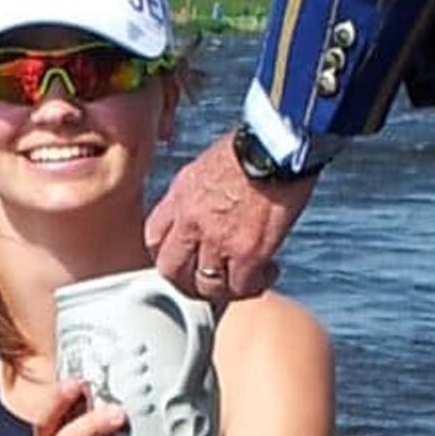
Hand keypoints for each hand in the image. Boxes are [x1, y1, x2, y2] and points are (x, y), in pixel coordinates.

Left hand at [148, 135, 312, 301]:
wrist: (280, 146)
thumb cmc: (254, 146)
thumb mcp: (208, 164)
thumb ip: (198, 193)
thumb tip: (205, 210)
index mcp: (180, 196)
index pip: (154, 238)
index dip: (168, 253)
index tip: (185, 258)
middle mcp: (191, 221)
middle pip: (172, 270)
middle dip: (188, 282)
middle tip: (209, 282)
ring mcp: (217, 240)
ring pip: (206, 287)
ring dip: (225, 289)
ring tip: (244, 279)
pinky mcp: (247, 253)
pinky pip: (242, 287)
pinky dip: (256, 285)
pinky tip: (269, 271)